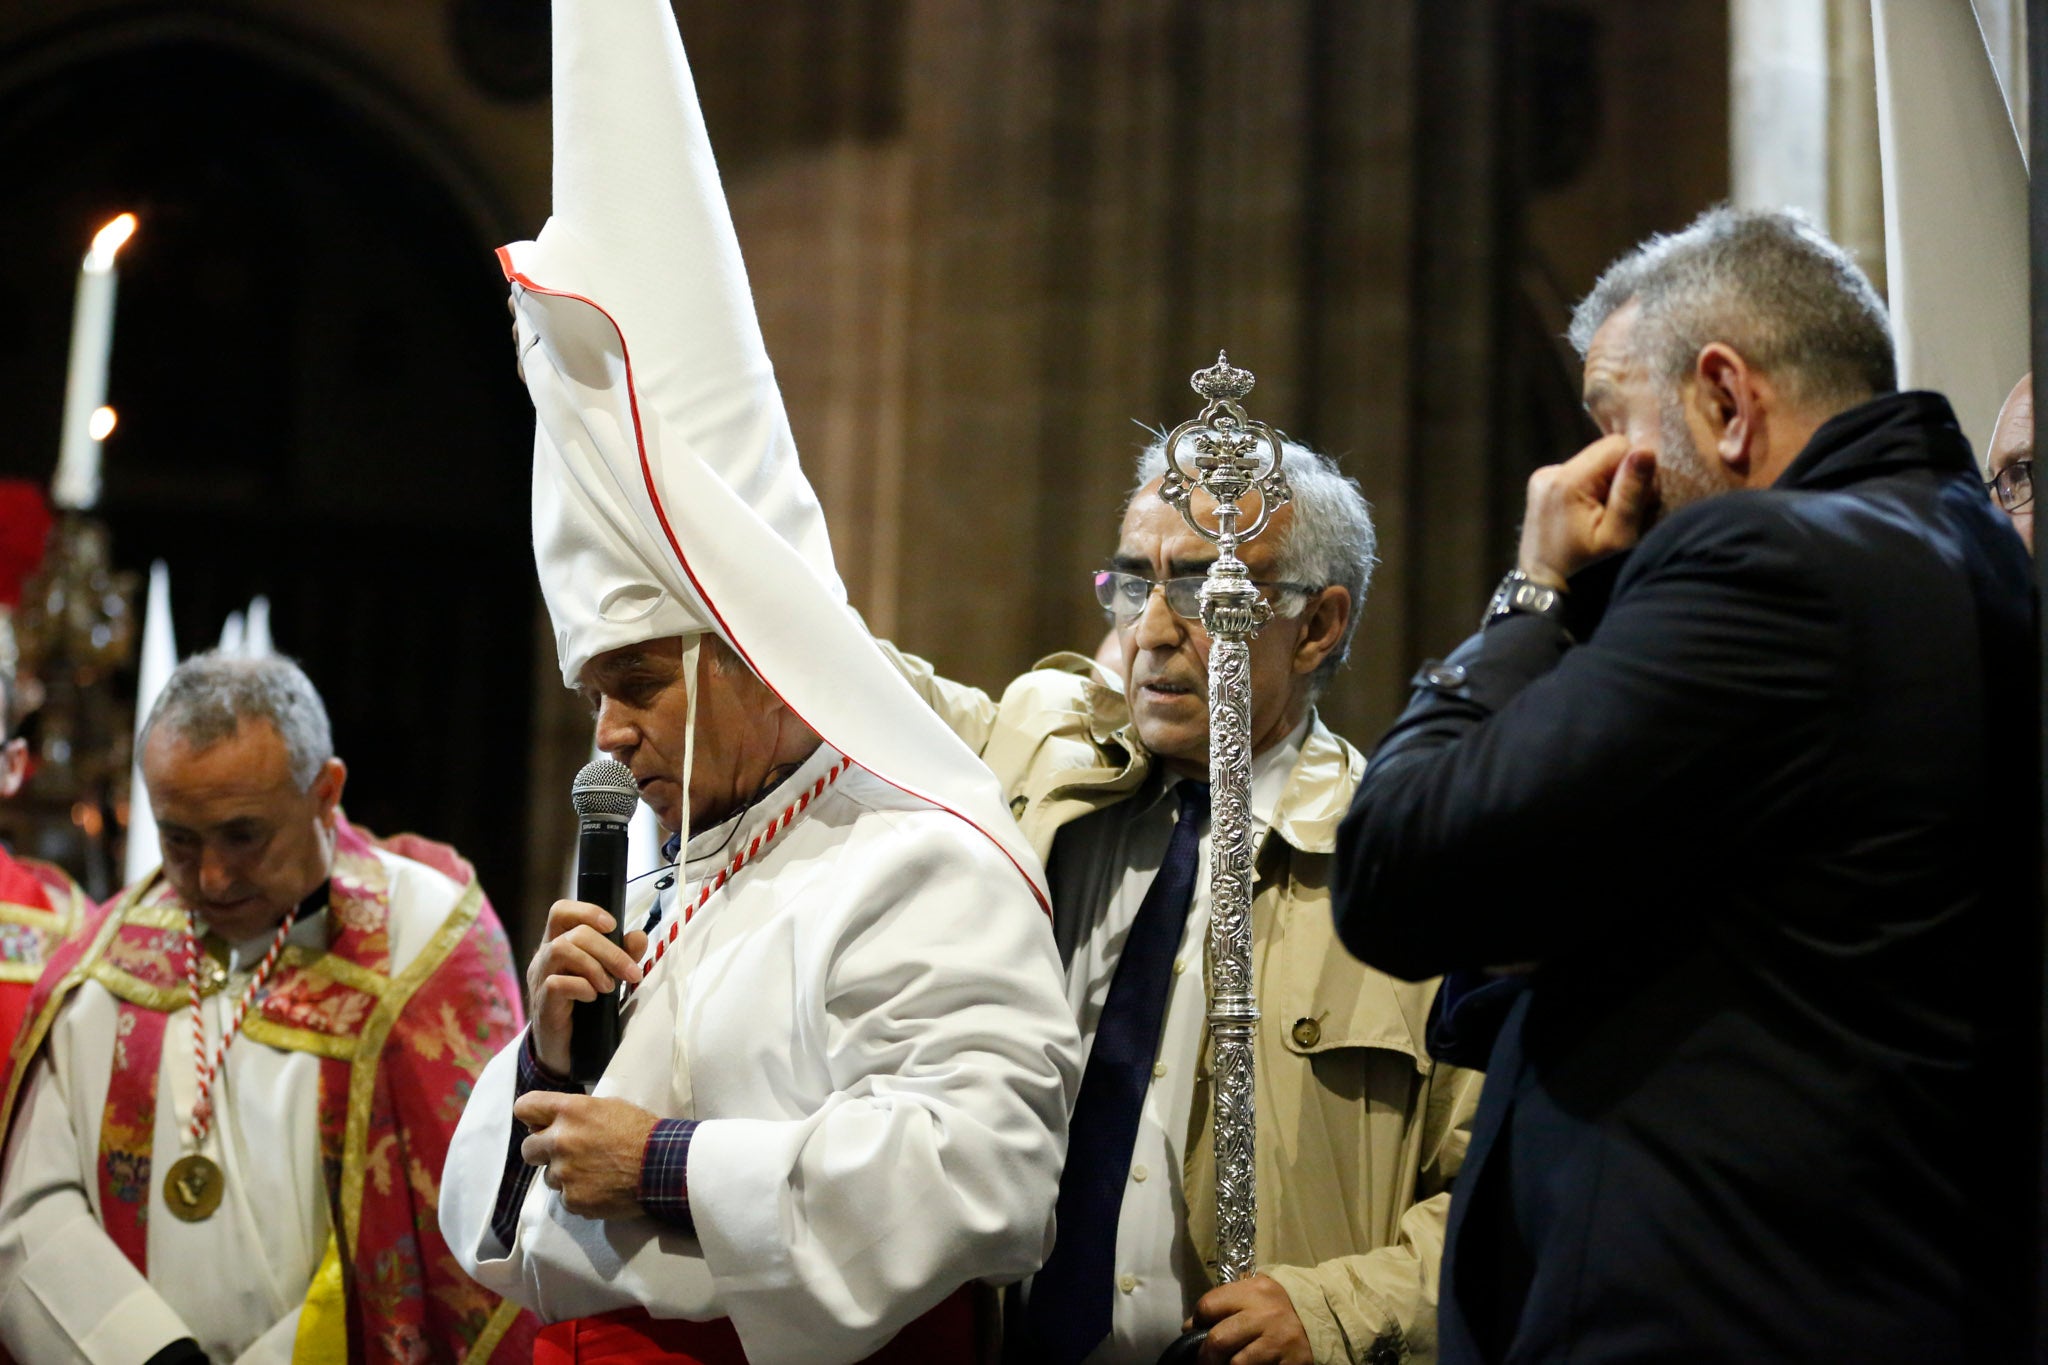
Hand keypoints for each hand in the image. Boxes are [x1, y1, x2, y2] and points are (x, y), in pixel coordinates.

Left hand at [514, 1092, 659, 1219]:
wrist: (663, 1166)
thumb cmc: (641, 1131)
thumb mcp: (608, 1107)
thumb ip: (575, 1113)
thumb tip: (552, 1122)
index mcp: (570, 1111)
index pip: (525, 1107)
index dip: (531, 1115)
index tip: (538, 1123)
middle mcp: (560, 1141)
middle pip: (528, 1148)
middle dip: (543, 1151)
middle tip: (566, 1153)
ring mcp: (564, 1173)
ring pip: (549, 1176)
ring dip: (565, 1174)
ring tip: (594, 1172)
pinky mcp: (573, 1199)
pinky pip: (566, 1197)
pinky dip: (580, 1194)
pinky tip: (601, 1187)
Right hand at [525, 899, 646, 1077]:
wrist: (564, 1051)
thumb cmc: (585, 1007)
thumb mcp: (608, 976)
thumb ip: (622, 955)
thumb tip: (639, 936)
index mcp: (558, 943)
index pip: (561, 911)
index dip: (587, 911)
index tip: (613, 926)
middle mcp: (545, 957)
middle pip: (573, 932)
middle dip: (609, 950)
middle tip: (631, 973)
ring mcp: (540, 979)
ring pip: (561, 949)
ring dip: (594, 965)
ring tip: (609, 987)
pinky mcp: (542, 1002)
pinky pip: (556, 983)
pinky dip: (581, 987)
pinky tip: (593, 998)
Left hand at [1189, 1275, 1312, 1364]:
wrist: (1326, 1314)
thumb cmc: (1280, 1305)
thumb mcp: (1254, 1293)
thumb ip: (1224, 1304)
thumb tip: (1190, 1327)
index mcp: (1254, 1291)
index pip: (1209, 1306)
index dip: (1198, 1321)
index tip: (1198, 1332)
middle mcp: (1267, 1315)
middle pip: (1218, 1340)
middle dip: (1205, 1356)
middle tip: (1205, 1361)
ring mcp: (1280, 1342)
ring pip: (1237, 1364)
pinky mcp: (1293, 1364)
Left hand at [1517, 434, 1657, 588]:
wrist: (1543, 591)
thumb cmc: (1585, 571)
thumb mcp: (1616, 537)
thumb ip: (1631, 493)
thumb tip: (1646, 450)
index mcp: (1566, 480)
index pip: (1617, 446)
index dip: (1635, 471)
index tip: (1636, 502)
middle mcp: (1550, 472)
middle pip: (1605, 454)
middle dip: (1621, 480)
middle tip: (1621, 516)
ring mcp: (1543, 478)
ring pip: (1595, 465)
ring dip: (1608, 488)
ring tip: (1604, 521)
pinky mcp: (1542, 487)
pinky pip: (1580, 476)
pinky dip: (1592, 493)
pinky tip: (1590, 519)